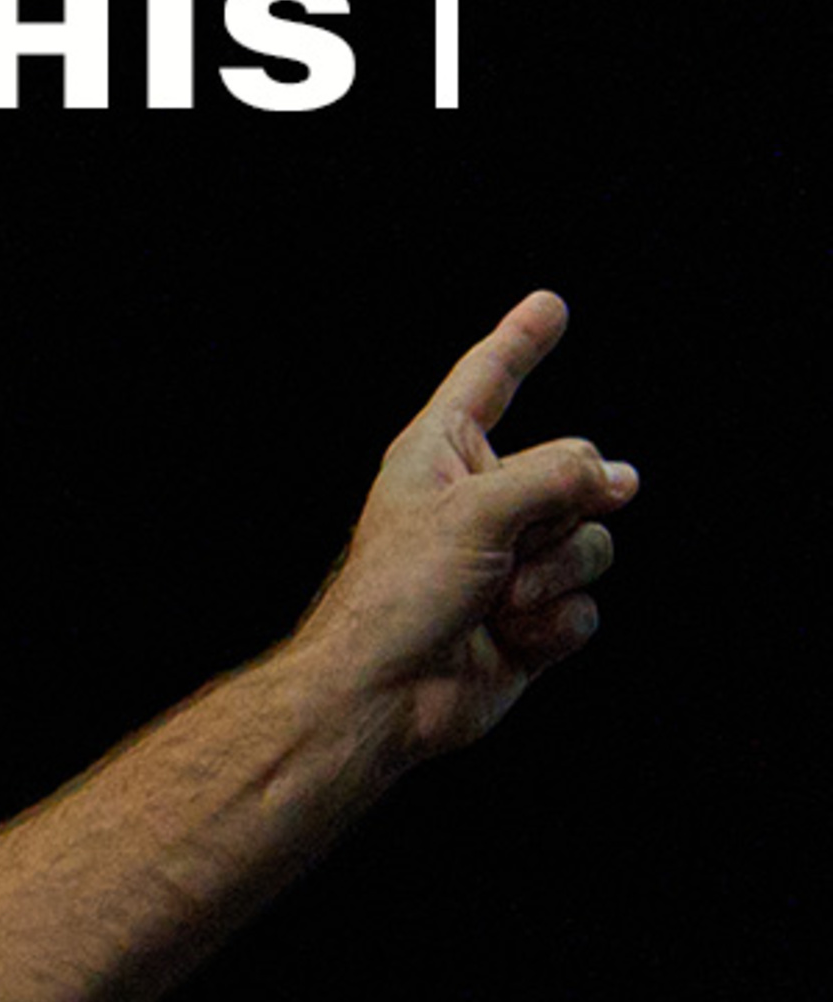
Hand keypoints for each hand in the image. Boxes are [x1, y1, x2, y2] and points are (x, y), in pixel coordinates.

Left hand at [302, 292, 638, 757]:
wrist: (382, 695)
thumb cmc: (401, 594)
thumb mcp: (479, 507)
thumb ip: (560, 475)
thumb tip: (620, 479)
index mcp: (442, 455)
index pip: (488, 380)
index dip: (520, 341)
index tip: (549, 306)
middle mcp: (479, 501)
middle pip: (577, 470)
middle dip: (560, 511)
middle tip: (510, 547)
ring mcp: (508, 561)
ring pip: (592, 540)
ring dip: (553, 574)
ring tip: (499, 601)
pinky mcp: (529, 618)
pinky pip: (584, 603)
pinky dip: (553, 624)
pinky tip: (507, 639)